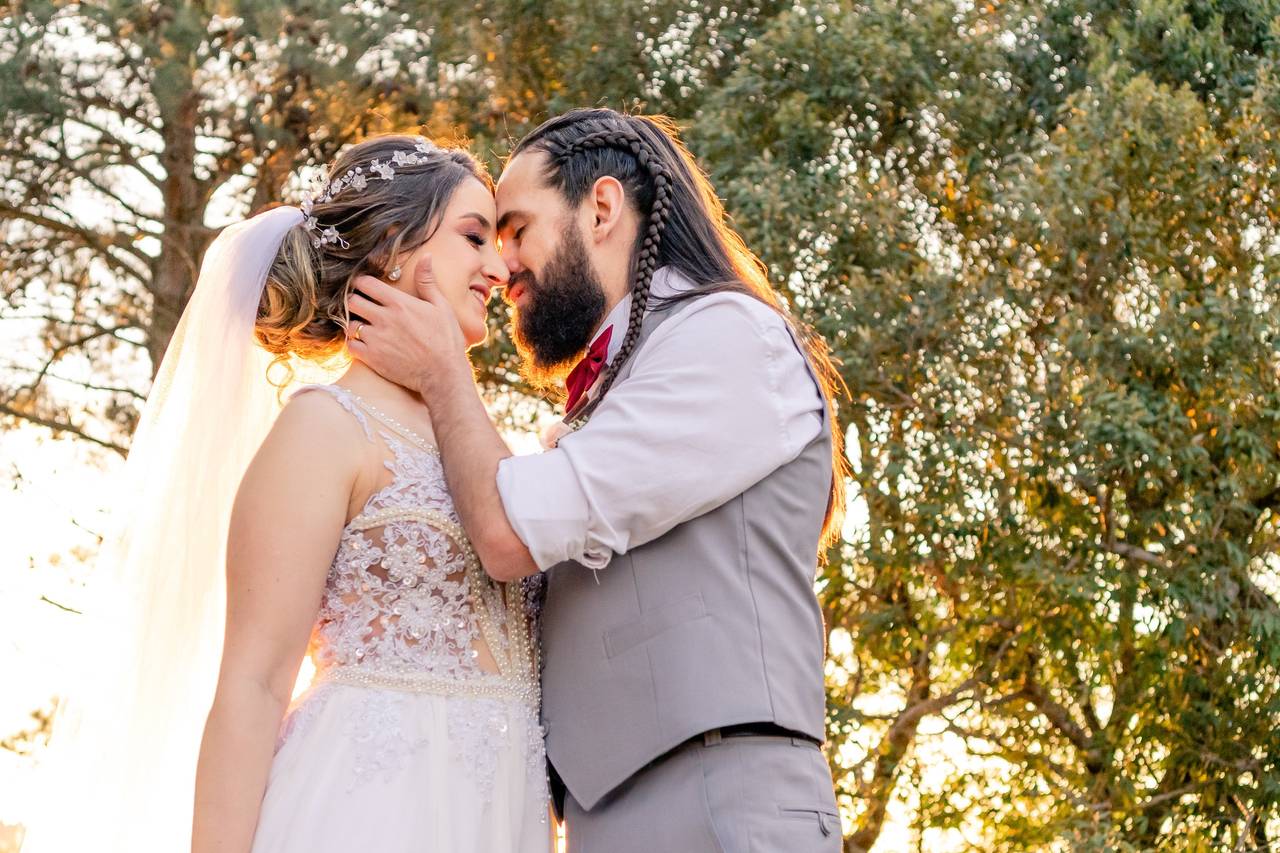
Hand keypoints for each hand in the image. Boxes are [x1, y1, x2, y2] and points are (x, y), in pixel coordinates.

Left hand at [347, 255, 469, 395]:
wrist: (444, 375)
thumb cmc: (447, 340)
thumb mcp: (442, 307)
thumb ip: (427, 282)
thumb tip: (426, 257)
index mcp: (400, 303)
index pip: (366, 284)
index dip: (361, 283)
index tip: (364, 287)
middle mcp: (384, 318)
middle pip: (352, 301)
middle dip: (355, 301)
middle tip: (361, 306)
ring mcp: (376, 339)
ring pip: (349, 324)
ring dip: (353, 323)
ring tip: (362, 326)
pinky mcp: (372, 358)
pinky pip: (350, 346)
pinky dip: (353, 343)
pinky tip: (363, 344)